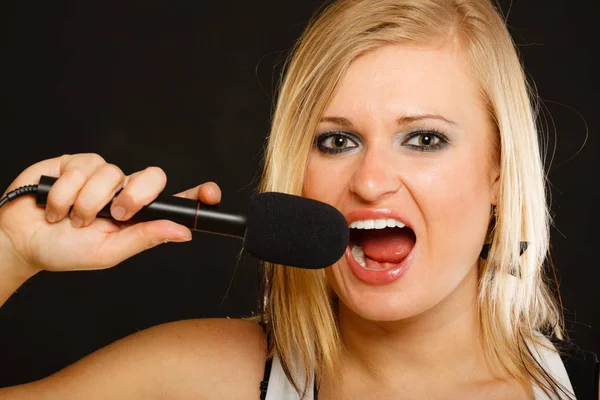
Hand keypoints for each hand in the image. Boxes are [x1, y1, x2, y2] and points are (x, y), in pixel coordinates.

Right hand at [0, 153, 220, 275]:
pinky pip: (82, 167)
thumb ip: (144, 238)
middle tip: (113, 215)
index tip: (211, 194)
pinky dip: (66, 192)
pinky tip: (55, 205)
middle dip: (134, 196)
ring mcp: (102, 175)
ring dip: (87, 202)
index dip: (196, 195)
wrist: (21, 240)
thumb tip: (184, 232)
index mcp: (139, 215)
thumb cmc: (64, 250)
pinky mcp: (77, 162)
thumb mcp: (108, 251)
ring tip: (71, 218)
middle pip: (152, 177)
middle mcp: (125, 191)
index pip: (174, 201)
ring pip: (113, 174)